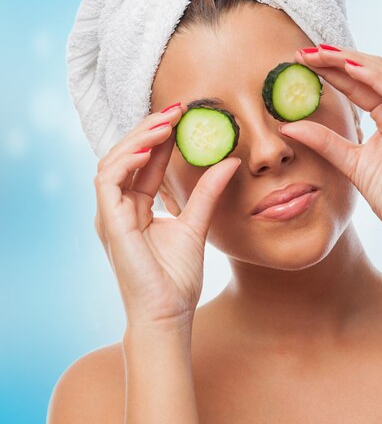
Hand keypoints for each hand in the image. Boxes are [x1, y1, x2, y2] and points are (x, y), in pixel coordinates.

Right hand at [93, 103, 241, 331]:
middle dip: (150, 130)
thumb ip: (208, 193)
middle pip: (128, 156)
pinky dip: (127, 160)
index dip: (162, 139)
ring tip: (166, 122)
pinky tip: (150, 148)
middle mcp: (120, 207)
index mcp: (138, 208)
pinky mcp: (108, 222)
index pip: (147, 164)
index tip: (185, 116)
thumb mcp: (197, 225)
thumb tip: (230, 162)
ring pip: (114, 161)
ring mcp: (110, 214)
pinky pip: (108, 180)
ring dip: (139, 138)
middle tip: (176, 109)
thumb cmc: (177, 279)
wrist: (168, 313)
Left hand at [280, 45, 381, 244]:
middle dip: (337, 59)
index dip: (331, 70)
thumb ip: (324, 142)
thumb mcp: (350, 163)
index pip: (359, 85)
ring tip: (321, 54)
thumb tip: (289, 126)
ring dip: (350, 61)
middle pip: (369, 72)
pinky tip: (350, 68)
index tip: (301, 61)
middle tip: (305, 51)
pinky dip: (373, 78)